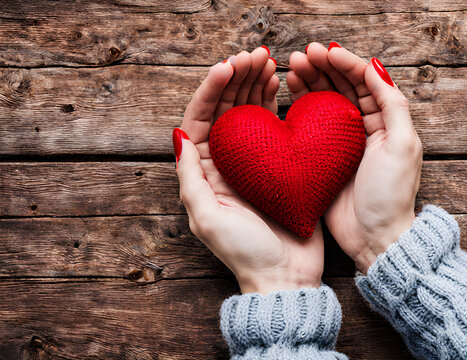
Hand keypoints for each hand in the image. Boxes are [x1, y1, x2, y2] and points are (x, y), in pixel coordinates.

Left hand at [175, 47, 323, 294]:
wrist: (286, 277)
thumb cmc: (246, 253)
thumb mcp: (207, 219)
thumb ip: (190, 178)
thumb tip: (177, 136)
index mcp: (206, 172)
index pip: (201, 120)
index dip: (211, 90)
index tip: (228, 66)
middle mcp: (228, 163)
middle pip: (226, 110)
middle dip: (237, 79)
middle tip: (254, 55)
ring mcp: (256, 163)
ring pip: (250, 113)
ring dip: (256, 85)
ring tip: (269, 62)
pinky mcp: (282, 166)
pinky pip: (276, 127)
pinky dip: (277, 104)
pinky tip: (282, 85)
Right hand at [288, 43, 421, 273]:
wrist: (374, 238)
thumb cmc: (390, 195)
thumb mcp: (402, 145)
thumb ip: (392, 103)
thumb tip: (376, 65)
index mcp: (386, 121)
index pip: (364, 81)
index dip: (345, 63)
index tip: (324, 50)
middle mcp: (364, 127)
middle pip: (342, 87)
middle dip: (323, 67)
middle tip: (301, 55)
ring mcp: (341, 142)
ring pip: (324, 101)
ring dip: (310, 81)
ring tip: (292, 68)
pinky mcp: (322, 158)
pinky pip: (309, 125)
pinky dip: (299, 106)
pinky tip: (288, 93)